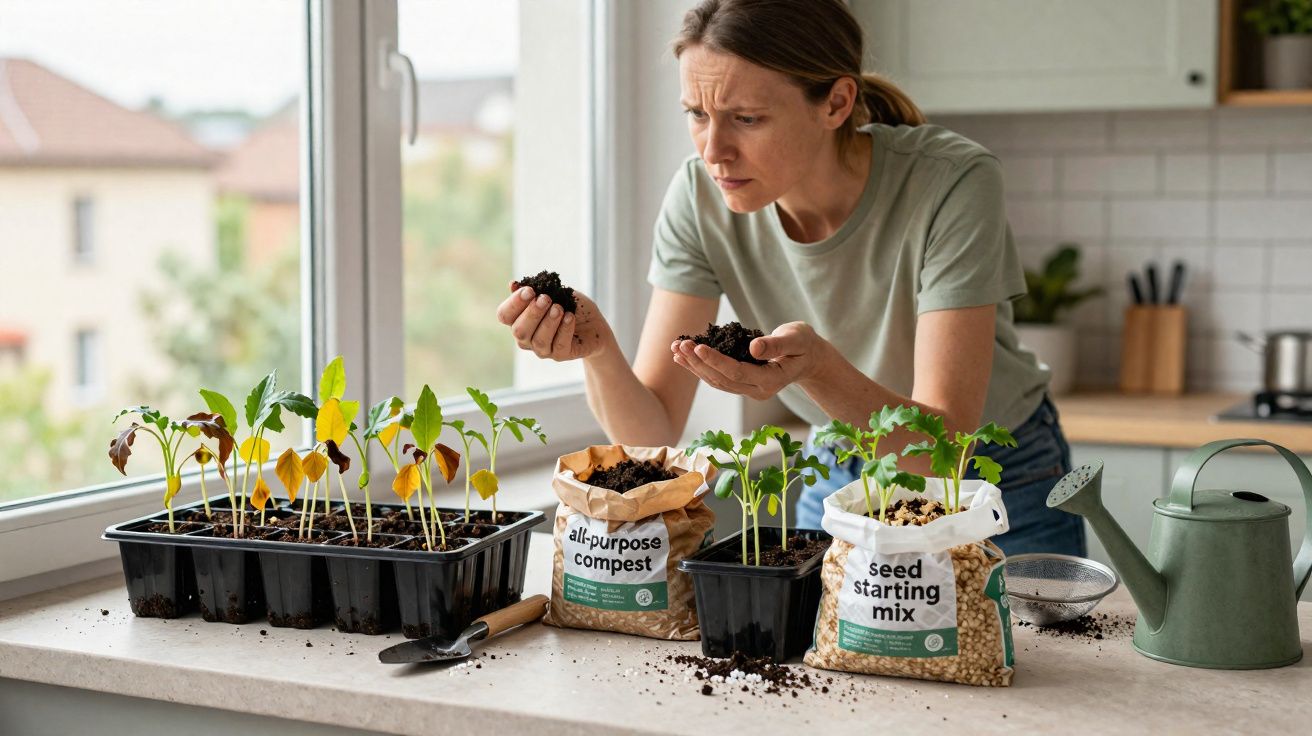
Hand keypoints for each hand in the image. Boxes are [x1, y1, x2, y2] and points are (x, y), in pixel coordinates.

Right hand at [495, 282, 614, 360]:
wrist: (593, 323)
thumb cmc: (569, 305)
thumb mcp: (554, 292)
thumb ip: (535, 289)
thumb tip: (512, 285)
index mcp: (519, 319)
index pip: (504, 315)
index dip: (514, 303)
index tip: (530, 290)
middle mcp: (526, 337)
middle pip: (519, 331)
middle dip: (532, 313)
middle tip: (546, 298)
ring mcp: (542, 349)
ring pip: (539, 340)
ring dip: (549, 322)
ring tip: (559, 308)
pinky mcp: (560, 355)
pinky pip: (559, 345)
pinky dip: (564, 330)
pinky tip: (569, 317)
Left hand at [670, 321, 829, 399]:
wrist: (808, 357)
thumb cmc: (804, 344)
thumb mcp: (797, 339)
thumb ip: (777, 344)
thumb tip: (753, 348)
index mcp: (771, 381)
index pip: (737, 372)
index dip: (716, 361)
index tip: (697, 347)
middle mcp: (758, 390)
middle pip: (722, 379)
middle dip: (698, 363)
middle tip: (680, 345)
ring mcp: (749, 390)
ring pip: (716, 381)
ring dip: (694, 366)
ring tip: (675, 350)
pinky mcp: (742, 384)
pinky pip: (717, 378)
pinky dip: (699, 367)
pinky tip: (683, 358)